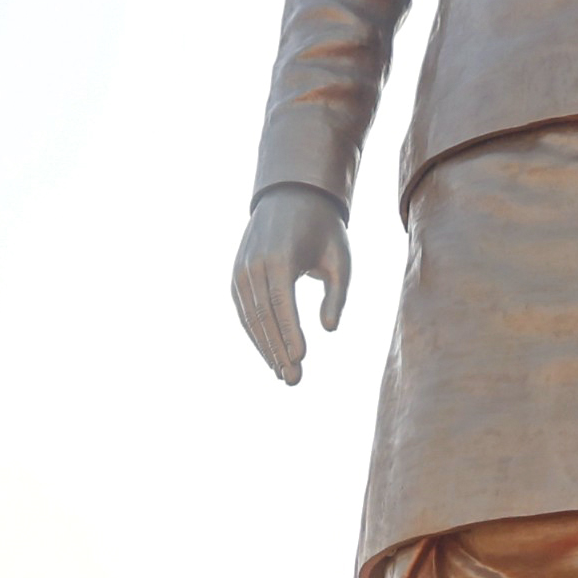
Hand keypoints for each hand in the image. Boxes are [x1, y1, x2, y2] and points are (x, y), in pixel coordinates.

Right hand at [232, 183, 351, 384]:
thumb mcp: (340, 259)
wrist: (291, 197)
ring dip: (266, 348)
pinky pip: (244, 311)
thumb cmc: (324, 231)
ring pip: (250, 318)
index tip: (301, 359)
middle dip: (278, 351)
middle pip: (264, 317)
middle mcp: (254, 265)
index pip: (283, 305)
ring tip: (283, 374)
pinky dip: (256, 334)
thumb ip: (336, 294)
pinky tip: (270, 354)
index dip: (290, 334)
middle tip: (293, 380)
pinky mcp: (237, 275)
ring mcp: (241, 270)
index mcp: (280, 259)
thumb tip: (329, 329)